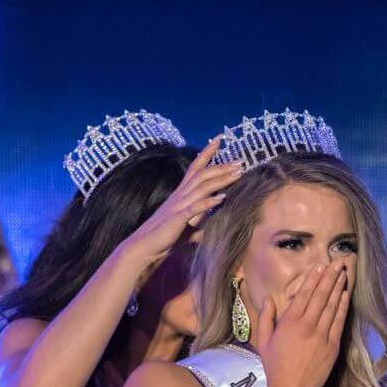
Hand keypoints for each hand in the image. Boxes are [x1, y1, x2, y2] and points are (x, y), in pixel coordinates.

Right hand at [120, 137, 243, 277]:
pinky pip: (195, 207)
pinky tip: (223, 198)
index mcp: (182, 194)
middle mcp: (180, 195)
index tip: (219, 138)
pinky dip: (209, 202)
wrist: (146, 247)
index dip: (207, 152)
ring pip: (202, 187)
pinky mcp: (178, 218)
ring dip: (221, 179)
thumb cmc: (165, 237)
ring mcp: (179, 205)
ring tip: (238, 174)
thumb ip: (200, 221)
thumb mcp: (187, 226)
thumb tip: (212, 222)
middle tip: (240, 161)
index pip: (195, 167)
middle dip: (222, 166)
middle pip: (203, 174)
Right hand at [258, 261, 349, 386]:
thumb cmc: (275, 366)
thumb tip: (269, 300)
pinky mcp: (332, 346)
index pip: (304, 295)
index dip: (313, 279)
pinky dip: (343, 307)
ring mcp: (321, 336)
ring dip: (338, 288)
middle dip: (330, 277)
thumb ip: (266, 319)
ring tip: (344, 273)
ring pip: (332, 306)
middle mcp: (307, 326)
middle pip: (321, 296)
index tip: (320, 266)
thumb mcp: (264, 341)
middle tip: (338, 262)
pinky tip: (346, 295)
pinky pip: (339, 322)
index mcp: (289, 323)